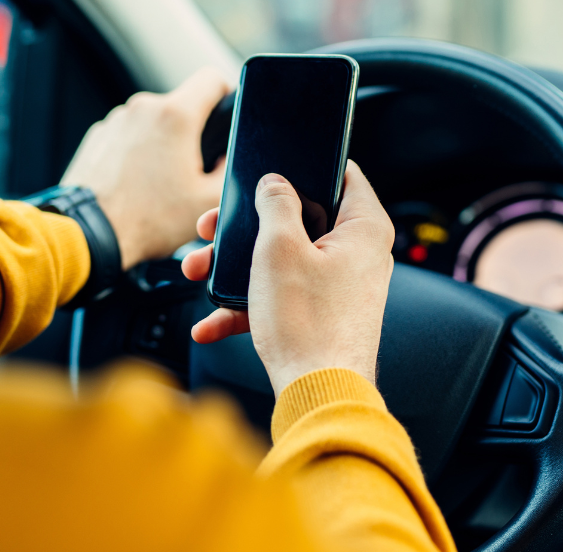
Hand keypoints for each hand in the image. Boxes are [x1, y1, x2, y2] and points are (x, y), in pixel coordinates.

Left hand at [62, 68, 229, 269]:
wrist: (91, 234)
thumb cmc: (147, 219)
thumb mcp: (208, 200)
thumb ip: (230, 169)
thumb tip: (228, 156)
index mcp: (174, 116)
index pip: (212, 79)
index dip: (226, 94)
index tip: (224, 116)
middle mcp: (142, 109)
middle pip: (180, 106)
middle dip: (191, 133)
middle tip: (191, 170)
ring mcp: (115, 121)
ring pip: (153, 122)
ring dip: (161, 144)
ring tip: (158, 183)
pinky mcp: (97, 137)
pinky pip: (128, 136)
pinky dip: (136, 153)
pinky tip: (136, 184)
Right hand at [182, 161, 394, 395]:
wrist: (317, 397)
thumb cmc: (309, 326)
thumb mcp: (280, 249)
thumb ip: (275, 204)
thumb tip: (274, 184)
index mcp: (364, 227)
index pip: (342, 173)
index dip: (304, 166)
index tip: (270, 169)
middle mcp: (358, 254)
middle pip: (299, 218)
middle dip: (247, 226)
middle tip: (213, 228)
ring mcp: (339, 286)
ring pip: (282, 259)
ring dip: (236, 267)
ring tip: (198, 272)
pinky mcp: (321, 315)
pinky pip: (281, 297)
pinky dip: (246, 305)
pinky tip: (210, 322)